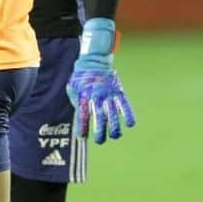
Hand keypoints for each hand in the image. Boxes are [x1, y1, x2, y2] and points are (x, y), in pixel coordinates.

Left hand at [65, 18, 134, 143]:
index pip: (82, 115)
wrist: (94, 60)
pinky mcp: (118, 91)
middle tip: (99, 141)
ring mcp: (108, 93)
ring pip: (113, 112)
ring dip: (115, 126)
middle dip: (100, 131)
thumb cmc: (80, 77)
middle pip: (99, 116)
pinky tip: (129, 124)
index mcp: (83, 95)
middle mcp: (96, 96)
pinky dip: (128, 114)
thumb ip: (76, 102)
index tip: (82, 138)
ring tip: (115, 136)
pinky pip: (124, 104)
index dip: (82, 127)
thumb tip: (78, 118)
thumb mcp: (72, 88)